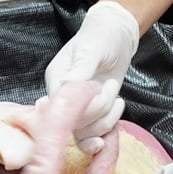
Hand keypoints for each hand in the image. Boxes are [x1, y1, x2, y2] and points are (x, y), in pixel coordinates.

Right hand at [44, 0, 138, 149]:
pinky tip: (115, 113)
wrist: (117, 38)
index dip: (83, 105)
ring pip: (84, 133)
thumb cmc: (101, 38)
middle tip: (110, 85)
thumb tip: (67, 87)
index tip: (98, 87)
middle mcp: (62, 98)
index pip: (61, 107)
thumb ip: (80, 69)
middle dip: (99, 108)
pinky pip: (92, 135)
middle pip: (74, 123)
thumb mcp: (91, 49)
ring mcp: (77, 109)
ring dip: (107, 118)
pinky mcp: (90, 115)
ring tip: (114, 93)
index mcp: (56, 80)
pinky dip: (106, 130)